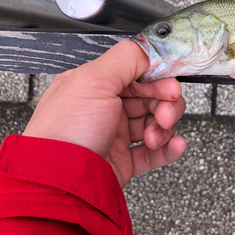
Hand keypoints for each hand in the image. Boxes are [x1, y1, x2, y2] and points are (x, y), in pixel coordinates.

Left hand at [23, 40, 186, 187]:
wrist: (59, 183)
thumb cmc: (66, 131)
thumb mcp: (94, 80)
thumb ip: (126, 57)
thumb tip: (150, 51)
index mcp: (94, 86)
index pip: (136, 75)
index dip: (157, 79)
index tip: (170, 86)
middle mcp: (104, 109)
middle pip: (150, 98)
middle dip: (165, 104)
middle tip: (166, 112)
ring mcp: (114, 136)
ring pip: (154, 124)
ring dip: (165, 127)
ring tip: (157, 135)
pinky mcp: (123, 162)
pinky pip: (154, 152)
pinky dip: (169, 148)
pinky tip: (175, 145)